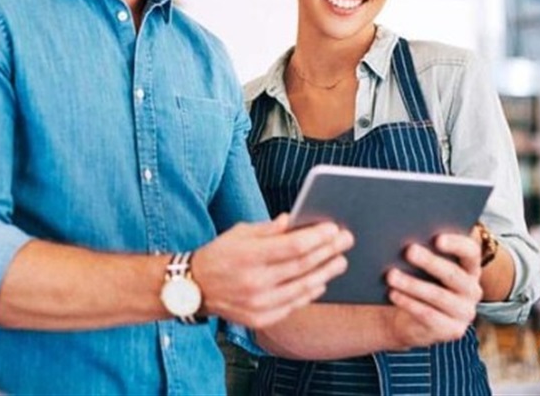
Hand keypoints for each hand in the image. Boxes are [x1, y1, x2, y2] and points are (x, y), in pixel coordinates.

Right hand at [192, 214, 352, 328]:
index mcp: (248, 256)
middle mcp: (255, 282)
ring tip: (340, 261)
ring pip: (303, 288)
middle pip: (302, 266)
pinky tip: (320, 281)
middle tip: (346, 240)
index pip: (292, 246)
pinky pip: (293, 305)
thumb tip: (294, 220)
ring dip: (326, 273)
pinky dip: (310, 292)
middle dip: (328, 251)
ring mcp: (259, 304)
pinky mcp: (260, 319)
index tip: (334, 228)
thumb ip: (268, 229)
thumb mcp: (238, 233)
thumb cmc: (218, 255)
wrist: (194, 288)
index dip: (317, 237)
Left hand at [385, 233, 481, 349]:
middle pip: (453, 274)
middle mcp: (472, 289)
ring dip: (413, 284)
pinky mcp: (453, 330)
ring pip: (439, 295)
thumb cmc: (416, 281)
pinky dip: (409, 303)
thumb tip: (405, 237)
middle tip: (408, 251)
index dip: (456, 244)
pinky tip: (393, 294)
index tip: (437, 239)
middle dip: (430, 262)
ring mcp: (465, 312)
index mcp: (469, 267)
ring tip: (391, 275)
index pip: (471, 252)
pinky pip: (429, 315)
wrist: (408, 319)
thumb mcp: (421, 266)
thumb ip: (422, 250)